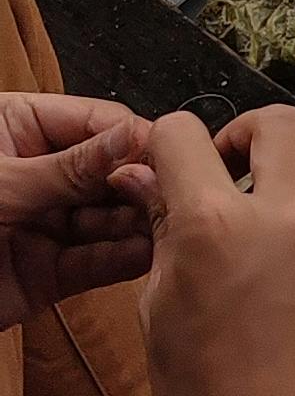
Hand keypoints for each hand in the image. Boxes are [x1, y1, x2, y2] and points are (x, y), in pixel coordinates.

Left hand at [0, 91, 156, 332]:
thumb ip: (66, 168)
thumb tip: (131, 140)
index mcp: (17, 127)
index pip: (95, 122)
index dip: (132, 139)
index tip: (168, 155)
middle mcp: (38, 173)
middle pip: (110, 172)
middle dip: (141, 184)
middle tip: (176, 198)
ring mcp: (44, 224)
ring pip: (109, 220)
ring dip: (139, 224)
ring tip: (173, 228)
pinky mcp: (47, 273)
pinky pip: (95, 263)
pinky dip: (123, 260)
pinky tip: (150, 255)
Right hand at [135, 107, 294, 395]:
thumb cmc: (204, 385)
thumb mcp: (160, 303)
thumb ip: (162, 227)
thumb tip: (147, 176)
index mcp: (215, 224)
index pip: (184, 136)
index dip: (171, 147)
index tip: (178, 169)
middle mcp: (288, 218)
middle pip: (280, 125)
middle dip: (249, 138)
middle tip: (235, 175)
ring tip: (278, 232)